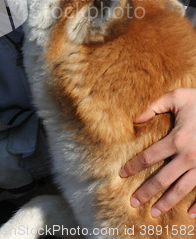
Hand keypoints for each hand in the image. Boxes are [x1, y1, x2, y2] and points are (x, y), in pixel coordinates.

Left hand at [120, 88, 195, 217]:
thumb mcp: (177, 97)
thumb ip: (154, 106)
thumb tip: (135, 119)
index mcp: (177, 139)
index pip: (149, 157)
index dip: (134, 166)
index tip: (122, 174)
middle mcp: (188, 156)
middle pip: (162, 179)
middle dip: (146, 191)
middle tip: (133, 202)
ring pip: (181, 189)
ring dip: (167, 202)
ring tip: (154, 212)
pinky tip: (189, 214)